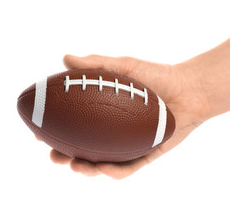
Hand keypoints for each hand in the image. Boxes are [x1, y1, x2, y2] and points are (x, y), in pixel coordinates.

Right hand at [47, 54, 208, 178]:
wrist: (190, 89)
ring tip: (75, 166)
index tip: (40, 131)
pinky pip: (129, 168)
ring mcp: (131, 145)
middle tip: (55, 156)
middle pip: (86, 149)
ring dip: (87, 169)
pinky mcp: (148, 155)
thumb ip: (96, 64)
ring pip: (104, 164)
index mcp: (107, 114)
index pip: (77, 125)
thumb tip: (65, 58)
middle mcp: (116, 131)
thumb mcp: (125, 66)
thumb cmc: (158, 76)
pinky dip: (114, 171)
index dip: (57, 131)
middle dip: (67, 157)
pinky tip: (103, 168)